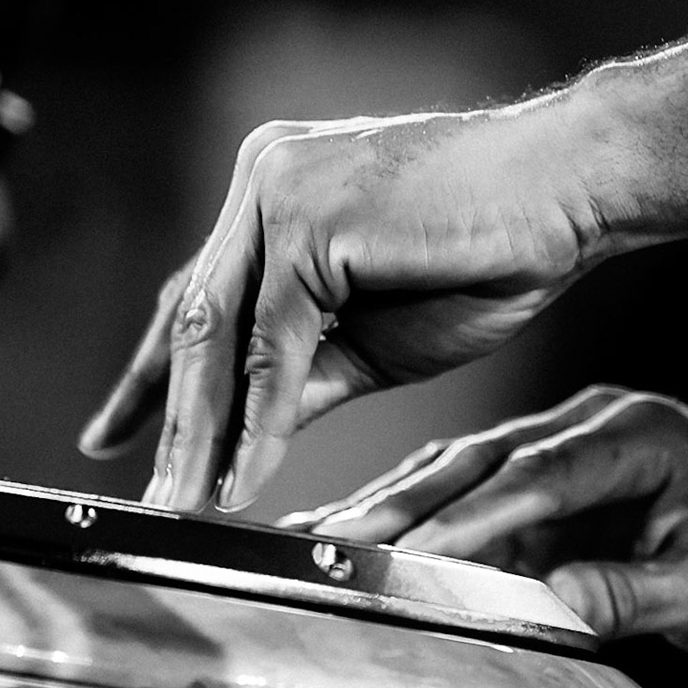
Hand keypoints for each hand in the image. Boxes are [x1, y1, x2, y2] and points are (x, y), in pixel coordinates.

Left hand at [78, 102, 618, 510]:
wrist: (572, 192)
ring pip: (219, 333)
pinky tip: (246, 476)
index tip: (114, 433)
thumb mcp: (374, 339)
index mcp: (272, 192)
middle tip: (145, 498)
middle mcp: (260, 179)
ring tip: (184, 507)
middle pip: (194, 319)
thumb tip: (244, 439)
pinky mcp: (308, 219)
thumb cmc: (490, 252)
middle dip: (166, 419)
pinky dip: (260, 419)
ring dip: (200, 432)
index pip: (195, 295)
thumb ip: (304, 376)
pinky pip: (272, 343)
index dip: (152, 374)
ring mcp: (277, 191)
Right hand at [279, 386, 687, 658]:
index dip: (467, 518)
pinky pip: (474, 507)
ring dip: (392, 514)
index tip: (405, 559)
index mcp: (636, 434)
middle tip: (321, 544)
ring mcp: (567, 456)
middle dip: (398, 506)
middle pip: (477, 461)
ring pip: (461, 478)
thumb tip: (553, 603)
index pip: (537, 474)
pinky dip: (419, 531)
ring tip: (314, 546)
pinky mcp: (554, 493)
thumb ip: (637, 594)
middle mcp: (591, 428)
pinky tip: (360, 550)